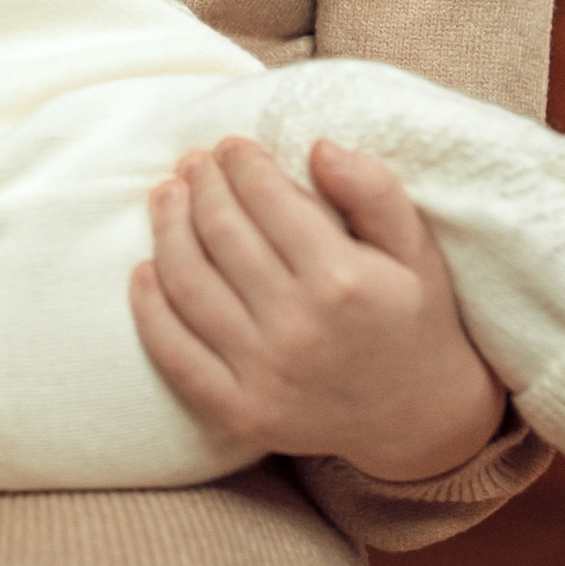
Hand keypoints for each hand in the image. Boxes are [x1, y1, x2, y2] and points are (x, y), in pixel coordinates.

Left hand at [131, 137, 507, 481]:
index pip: (268, 199)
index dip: (241, 162)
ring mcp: (264, 376)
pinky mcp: (239, 413)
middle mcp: (299, 328)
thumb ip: (374, 190)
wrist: (420, 420)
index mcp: (343, 280)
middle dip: (203, 184)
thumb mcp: (415, 248)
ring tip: (166, 196)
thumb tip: (319, 146)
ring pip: (188, 284)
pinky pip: (175, 354)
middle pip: (222, 233)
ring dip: (167, 229)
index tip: (232, 145)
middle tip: (194, 162)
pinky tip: (144, 270)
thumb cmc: (414, 318)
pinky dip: (149, 309)